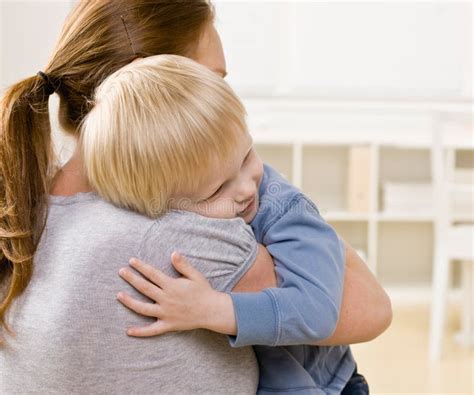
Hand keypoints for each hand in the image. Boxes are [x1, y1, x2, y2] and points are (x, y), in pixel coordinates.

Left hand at [117, 252, 236, 336]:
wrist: (211, 311)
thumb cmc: (203, 291)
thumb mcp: (195, 275)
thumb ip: (183, 265)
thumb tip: (173, 253)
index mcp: (172, 286)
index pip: (152, 274)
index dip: (141, 267)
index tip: (131, 261)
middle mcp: (166, 299)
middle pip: (144, 288)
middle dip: (132, 279)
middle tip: (121, 271)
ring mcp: (166, 313)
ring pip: (143, 308)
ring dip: (130, 302)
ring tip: (118, 295)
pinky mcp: (168, 325)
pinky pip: (152, 330)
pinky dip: (140, 332)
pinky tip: (128, 331)